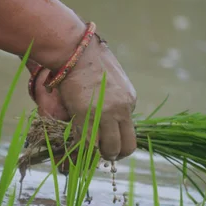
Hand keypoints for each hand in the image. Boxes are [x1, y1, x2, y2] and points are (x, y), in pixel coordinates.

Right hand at [35, 36, 136, 161]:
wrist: (76, 50)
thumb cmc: (90, 59)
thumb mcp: (112, 80)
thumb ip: (114, 98)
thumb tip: (106, 112)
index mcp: (130, 100)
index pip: (130, 131)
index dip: (118, 140)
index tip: (108, 142)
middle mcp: (122, 109)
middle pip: (126, 146)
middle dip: (114, 154)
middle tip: (103, 154)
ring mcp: (105, 114)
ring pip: (109, 149)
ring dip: (100, 155)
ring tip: (89, 154)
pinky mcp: (87, 115)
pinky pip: (88, 143)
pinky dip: (83, 150)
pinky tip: (77, 148)